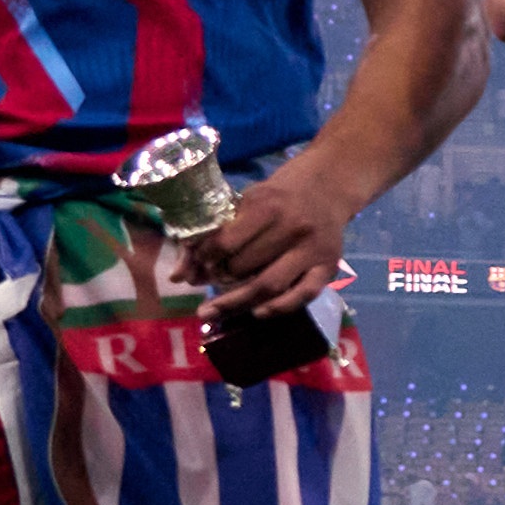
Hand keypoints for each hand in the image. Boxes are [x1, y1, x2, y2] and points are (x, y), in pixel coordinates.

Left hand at [155, 148, 367, 321]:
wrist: (322, 193)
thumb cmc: (274, 201)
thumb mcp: (242, 205)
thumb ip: (207, 237)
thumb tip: (177, 277)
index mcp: (267, 206)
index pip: (225, 243)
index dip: (204, 259)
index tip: (197, 264)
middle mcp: (294, 227)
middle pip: (245, 268)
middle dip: (219, 280)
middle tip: (209, 283)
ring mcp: (313, 250)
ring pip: (270, 286)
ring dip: (238, 302)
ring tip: (215, 310)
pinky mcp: (328, 267)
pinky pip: (302, 296)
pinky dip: (277, 308)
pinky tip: (257, 312)